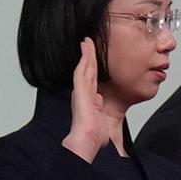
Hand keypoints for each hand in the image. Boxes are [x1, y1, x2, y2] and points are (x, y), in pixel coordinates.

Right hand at [62, 38, 123, 160]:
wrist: (88, 138)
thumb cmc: (94, 134)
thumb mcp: (100, 121)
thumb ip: (99, 111)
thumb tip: (100, 104)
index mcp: (88, 99)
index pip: (91, 79)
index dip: (92, 67)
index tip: (92, 58)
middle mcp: (83, 92)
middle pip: (87, 70)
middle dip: (88, 56)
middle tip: (88, 43)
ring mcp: (81, 89)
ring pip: (84, 66)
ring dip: (86, 53)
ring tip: (87, 41)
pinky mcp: (80, 87)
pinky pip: (82, 68)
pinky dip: (84, 57)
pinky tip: (86, 48)